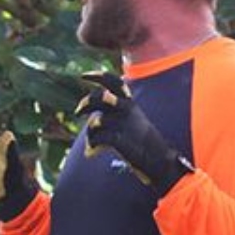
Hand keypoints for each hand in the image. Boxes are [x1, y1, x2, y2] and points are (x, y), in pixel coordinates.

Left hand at [75, 71, 192, 196]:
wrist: (156, 158)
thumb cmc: (139, 140)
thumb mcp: (131, 120)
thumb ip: (113, 114)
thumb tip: (91, 119)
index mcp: (129, 103)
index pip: (113, 82)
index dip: (97, 76)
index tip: (82, 75)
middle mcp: (126, 109)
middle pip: (99, 97)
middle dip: (85, 104)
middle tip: (77, 113)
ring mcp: (123, 124)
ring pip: (95, 122)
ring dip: (90, 134)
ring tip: (91, 143)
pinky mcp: (120, 139)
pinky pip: (96, 138)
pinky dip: (91, 146)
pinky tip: (92, 153)